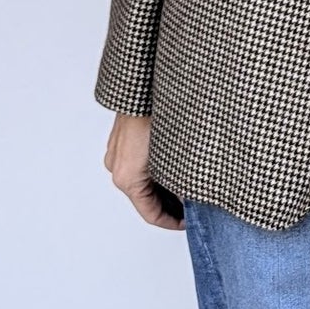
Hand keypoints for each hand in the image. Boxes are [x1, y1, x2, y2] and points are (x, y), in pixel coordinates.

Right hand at [103, 112, 184, 230]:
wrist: (144, 86)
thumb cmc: (158, 117)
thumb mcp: (176, 158)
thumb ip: (183, 183)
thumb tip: (192, 197)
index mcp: (127, 178)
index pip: (150, 214)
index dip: (172, 222)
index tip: (188, 222)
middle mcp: (117, 168)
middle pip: (144, 199)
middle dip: (169, 206)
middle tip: (193, 207)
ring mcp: (117, 155)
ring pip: (142, 182)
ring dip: (163, 188)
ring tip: (188, 188)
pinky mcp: (121, 142)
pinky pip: (138, 166)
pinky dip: (156, 173)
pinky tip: (176, 168)